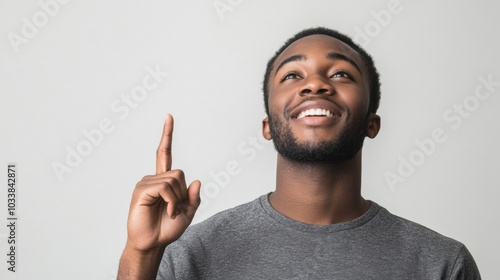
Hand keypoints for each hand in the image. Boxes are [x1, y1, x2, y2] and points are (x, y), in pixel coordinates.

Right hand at [125, 114, 200, 252]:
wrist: (152, 243)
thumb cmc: (167, 228)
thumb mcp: (188, 213)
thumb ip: (194, 197)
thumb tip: (197, 180)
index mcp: (164, 181)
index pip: (165, 153)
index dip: (167, 135)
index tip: (169, 116)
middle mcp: (153, 178)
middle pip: (179, 173)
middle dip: (183, 193)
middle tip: (175, 210)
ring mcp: (146, 183)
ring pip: (174, 180)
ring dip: (177, 200)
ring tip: (169, 212)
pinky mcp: (141, 190)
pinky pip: (165, 187)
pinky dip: (171, 201)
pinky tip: (167, 211)